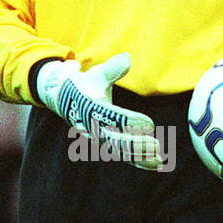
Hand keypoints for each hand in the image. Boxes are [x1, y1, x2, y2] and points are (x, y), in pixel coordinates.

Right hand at [36, 52, 163, 170]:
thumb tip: (127, 58)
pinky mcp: (106, 143)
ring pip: (120, 152)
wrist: (64, 98)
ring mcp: (99, 138)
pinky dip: (139, 161)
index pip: (111, 119)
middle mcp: (93, 128)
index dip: (129, 122)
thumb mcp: (95, 74)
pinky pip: (123, 155)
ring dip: (139, 157)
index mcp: (90, 110)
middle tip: (155, 145)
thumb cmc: (85, 84)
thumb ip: (111, 69)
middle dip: (135, 145)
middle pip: (114, 141)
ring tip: (159, 160)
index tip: (148, 124)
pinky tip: (156, 163)